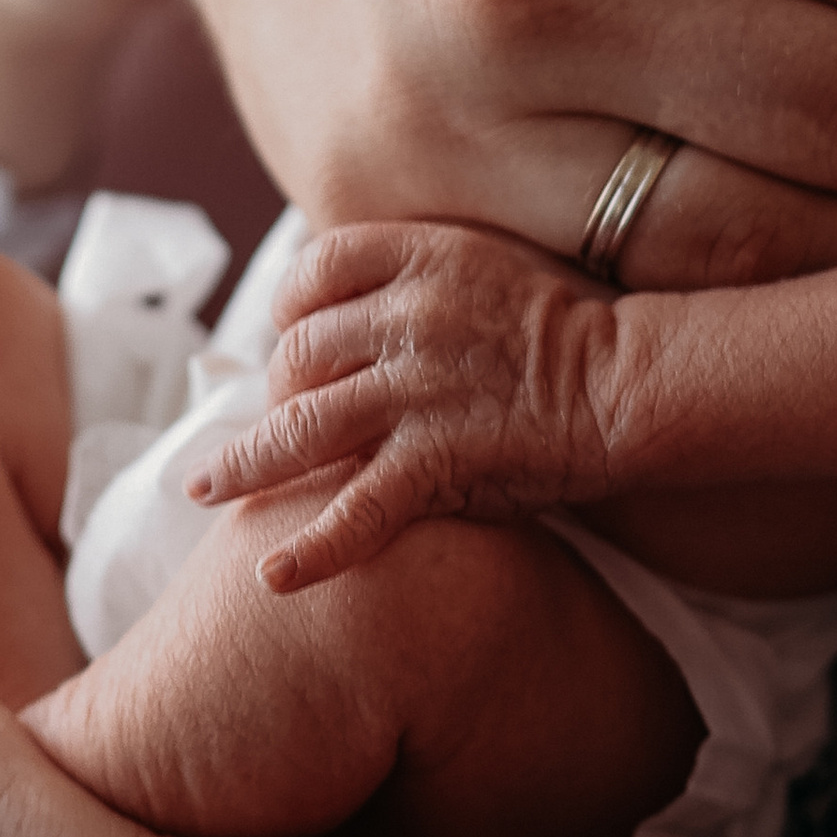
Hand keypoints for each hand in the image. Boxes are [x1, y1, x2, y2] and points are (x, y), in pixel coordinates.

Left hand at [192, 220, 621, 586]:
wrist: (630, 378)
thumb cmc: (567, 329)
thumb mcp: (487, 266)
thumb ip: (420, 277)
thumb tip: (357, 301)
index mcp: (422, 258)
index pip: (316, 268)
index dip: (288, 306)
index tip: (285, 338)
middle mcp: (407, 318)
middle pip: (299, 352)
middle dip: (274, 392)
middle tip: (271, 426)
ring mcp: (417, 390)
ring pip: (301, 426)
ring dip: (246, 465)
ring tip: (207, 489)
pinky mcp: (437, 459)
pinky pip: (356, 510)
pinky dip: (311, 549)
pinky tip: (274, 578)